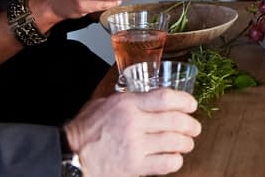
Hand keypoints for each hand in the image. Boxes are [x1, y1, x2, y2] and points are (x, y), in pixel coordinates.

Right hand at [65, 88, 200, 176]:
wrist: (70, 156)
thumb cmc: (85, 131)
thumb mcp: (104, 104)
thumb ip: (128, 100)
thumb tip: (149, 97)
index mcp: (127, 104)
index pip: (166, 98)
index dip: (185, 101)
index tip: (192, 105)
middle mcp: (134, 123)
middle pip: (176, 121)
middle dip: (191, 125)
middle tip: (195, 127)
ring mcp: (135, 146)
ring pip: (175, 142)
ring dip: (186, 143)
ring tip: (187, 143)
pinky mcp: (135, 167)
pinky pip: (167, 163)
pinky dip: (175, 161)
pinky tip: (174, 158)